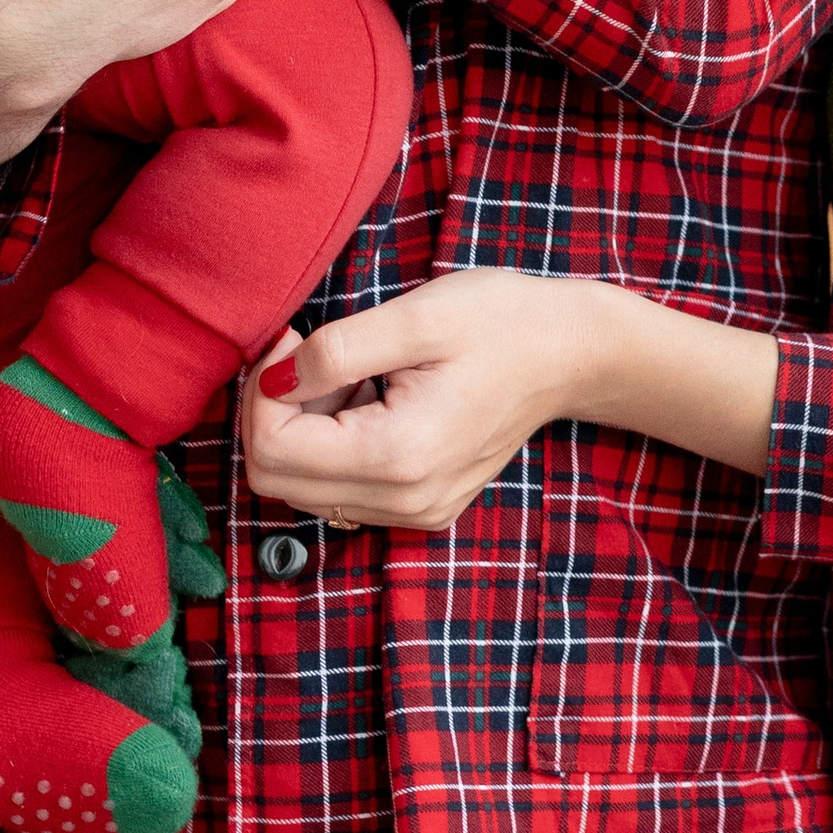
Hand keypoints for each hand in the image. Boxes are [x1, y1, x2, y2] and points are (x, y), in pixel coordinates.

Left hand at [237, 270, 778, 528]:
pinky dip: (332, 447)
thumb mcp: (413, 319)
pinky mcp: (422, 508)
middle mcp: (403, 502)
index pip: (272, 451)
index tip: (296, 339)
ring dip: (304, 430)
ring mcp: (415, 513)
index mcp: (398, 456)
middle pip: (276, 480)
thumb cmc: (498, 322)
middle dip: (274, 413)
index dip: (263, 390)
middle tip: (312, 355)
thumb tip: (272, 381)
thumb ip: (333, 352)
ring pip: (302, 489)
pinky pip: (339, 492)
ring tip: (351, 375)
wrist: (569, 352)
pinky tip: (369, 401)